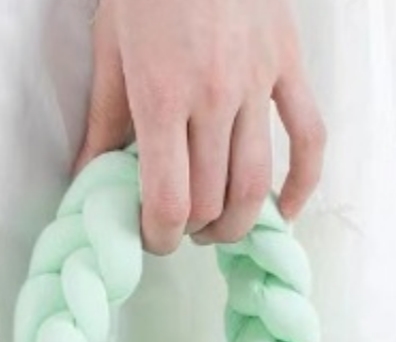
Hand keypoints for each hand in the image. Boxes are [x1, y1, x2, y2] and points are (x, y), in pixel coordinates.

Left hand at [73, 0, 326, 254]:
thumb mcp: (110, 49)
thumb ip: (103, 123)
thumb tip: (87, 182)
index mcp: (161, 96)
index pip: (169, 200)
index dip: (160, 236)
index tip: (152, 238)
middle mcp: (212, 97)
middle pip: (211, 200)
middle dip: (192, 230)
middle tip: (179, 229)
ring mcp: (257, 83)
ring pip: (255, 183)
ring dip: (236, 222)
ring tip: (217, 229)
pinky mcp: (288, 65)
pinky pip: (308, 138)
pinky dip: (301, 185)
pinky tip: (283, 212)